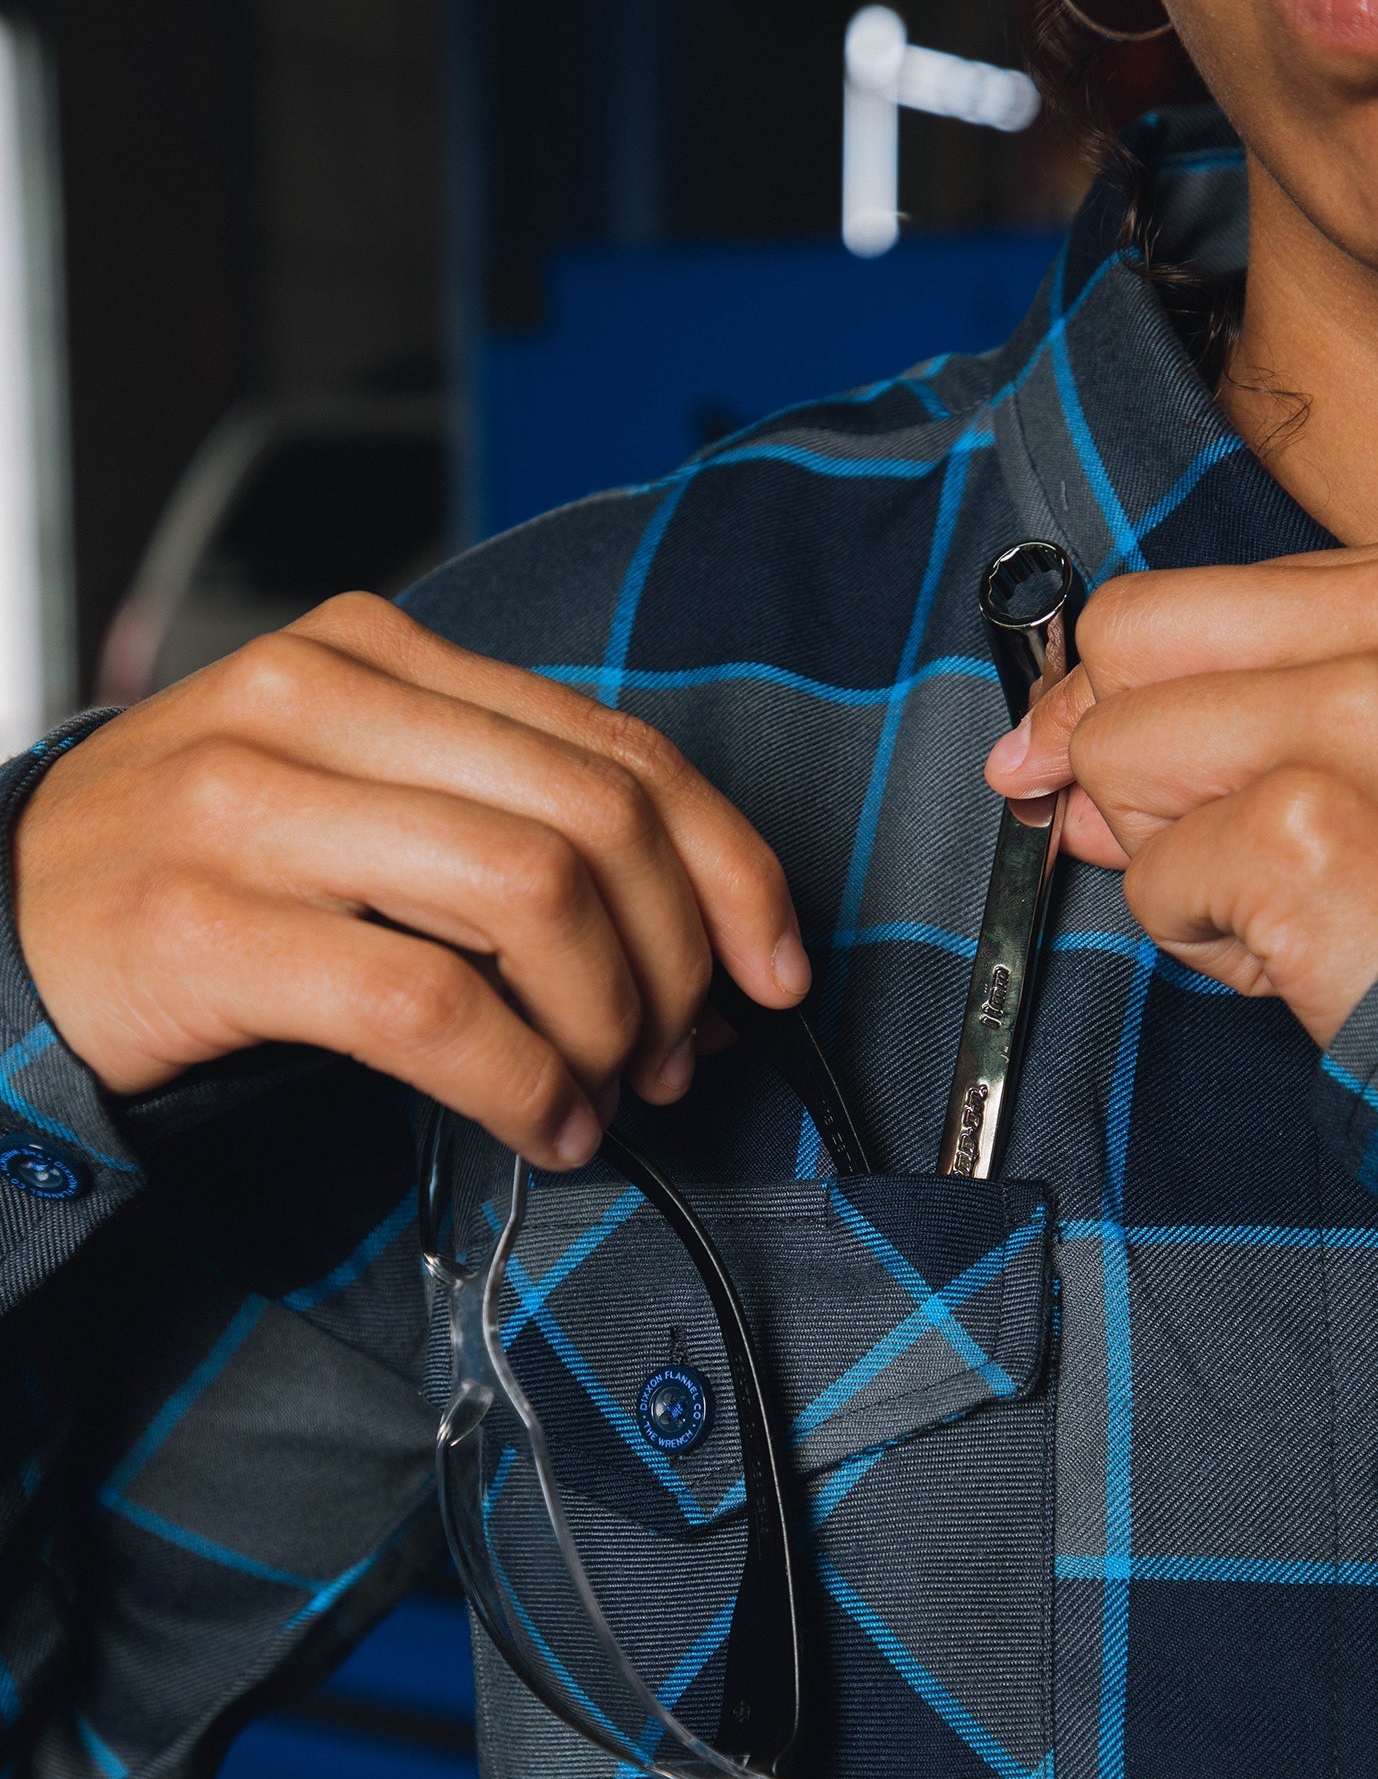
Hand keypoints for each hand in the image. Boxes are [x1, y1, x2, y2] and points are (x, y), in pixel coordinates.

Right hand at [14, 594, 809, 1167]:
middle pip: (595, 818)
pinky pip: (432, 1004)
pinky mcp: (210, 927)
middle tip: (682, 1052)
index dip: (727, 864)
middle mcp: (319, 701)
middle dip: (677, 958)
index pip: (611, 744)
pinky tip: (542, 1124)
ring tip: (605, 1094)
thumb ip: (495, 819)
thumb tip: (682, 932)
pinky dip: (522, 1081)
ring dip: (607, 1023)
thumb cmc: (201, 878)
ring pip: (532, 896)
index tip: (774, 964)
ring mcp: (253, 806)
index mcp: (374, 654)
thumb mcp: (352, 799)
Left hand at [984, 516, 1377, 1045]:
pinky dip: (1194, 932)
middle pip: (1122, 646)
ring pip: (1114, 757)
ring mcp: (1355, 715)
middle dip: (1126, 758)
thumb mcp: (1372, 749)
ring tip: (1282, 889)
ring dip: (1164, 853)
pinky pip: (1147, 875)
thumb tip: (1041, 753)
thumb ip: (1216, 717)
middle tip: (1220, 831)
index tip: (1124, 753)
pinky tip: (1292, 940)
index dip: (1125, 690)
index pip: (1172, 597)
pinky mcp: (1303, 827)